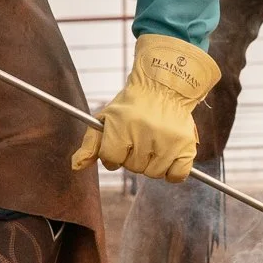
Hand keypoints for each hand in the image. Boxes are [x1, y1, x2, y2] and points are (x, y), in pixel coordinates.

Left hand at [72, 35, 219, 180]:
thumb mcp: (106, 119)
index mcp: (122, 126)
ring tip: (154, 142)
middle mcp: (145, 133)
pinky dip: (173, 171)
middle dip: (134, 156)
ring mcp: (168, 141)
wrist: (164, 86)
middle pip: (134, 167)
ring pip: (154, 173)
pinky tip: (169, 154)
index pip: (111, 159)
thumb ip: (90, 144)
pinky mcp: (187, 146)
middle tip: (140, 136)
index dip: (114, 153)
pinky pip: (176, 175)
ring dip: (152, 163)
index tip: (121, 142)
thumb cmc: (131, 106)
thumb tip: (75, 166)